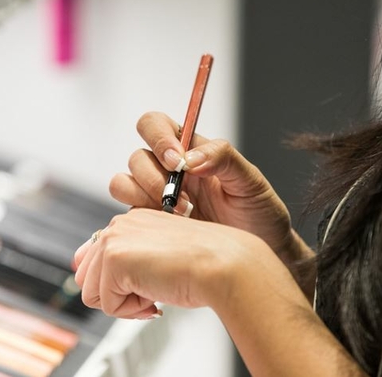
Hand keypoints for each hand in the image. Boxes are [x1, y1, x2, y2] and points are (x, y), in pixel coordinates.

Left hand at [73, 208, 272, 318]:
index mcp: (129, 223)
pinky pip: (106, 304)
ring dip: (125, 303)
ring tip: (155, 292)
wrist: (225, 266)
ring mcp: (114, 238)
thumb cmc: (203, 266)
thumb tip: (84, 276)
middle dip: (118, 295)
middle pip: (89, 279)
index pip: (95, 260)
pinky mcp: (114, 257)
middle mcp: (119, 225)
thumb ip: (121, 266)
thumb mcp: (155, 263)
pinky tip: (155, 295)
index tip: (147, 284)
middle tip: (153, 292)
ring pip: (94, 293)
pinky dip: (131, 310)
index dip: (117, 285)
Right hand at [110, 111, 293, 258]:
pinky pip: (126, 217)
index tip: (176, 163)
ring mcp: (155, 198)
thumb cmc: (259, 215)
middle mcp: (167, 171)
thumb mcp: (251, 181)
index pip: (155, 125)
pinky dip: (138, 222)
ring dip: (142, 197)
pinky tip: (168, 231)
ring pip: (122, 183)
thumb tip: (190, 158)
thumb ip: (223, 158)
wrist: (259, 255)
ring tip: (177, 216)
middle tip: (183, 200)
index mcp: (189, 151)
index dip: (158, 138)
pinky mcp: (149, 226)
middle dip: (153, 177)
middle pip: (136, 157)